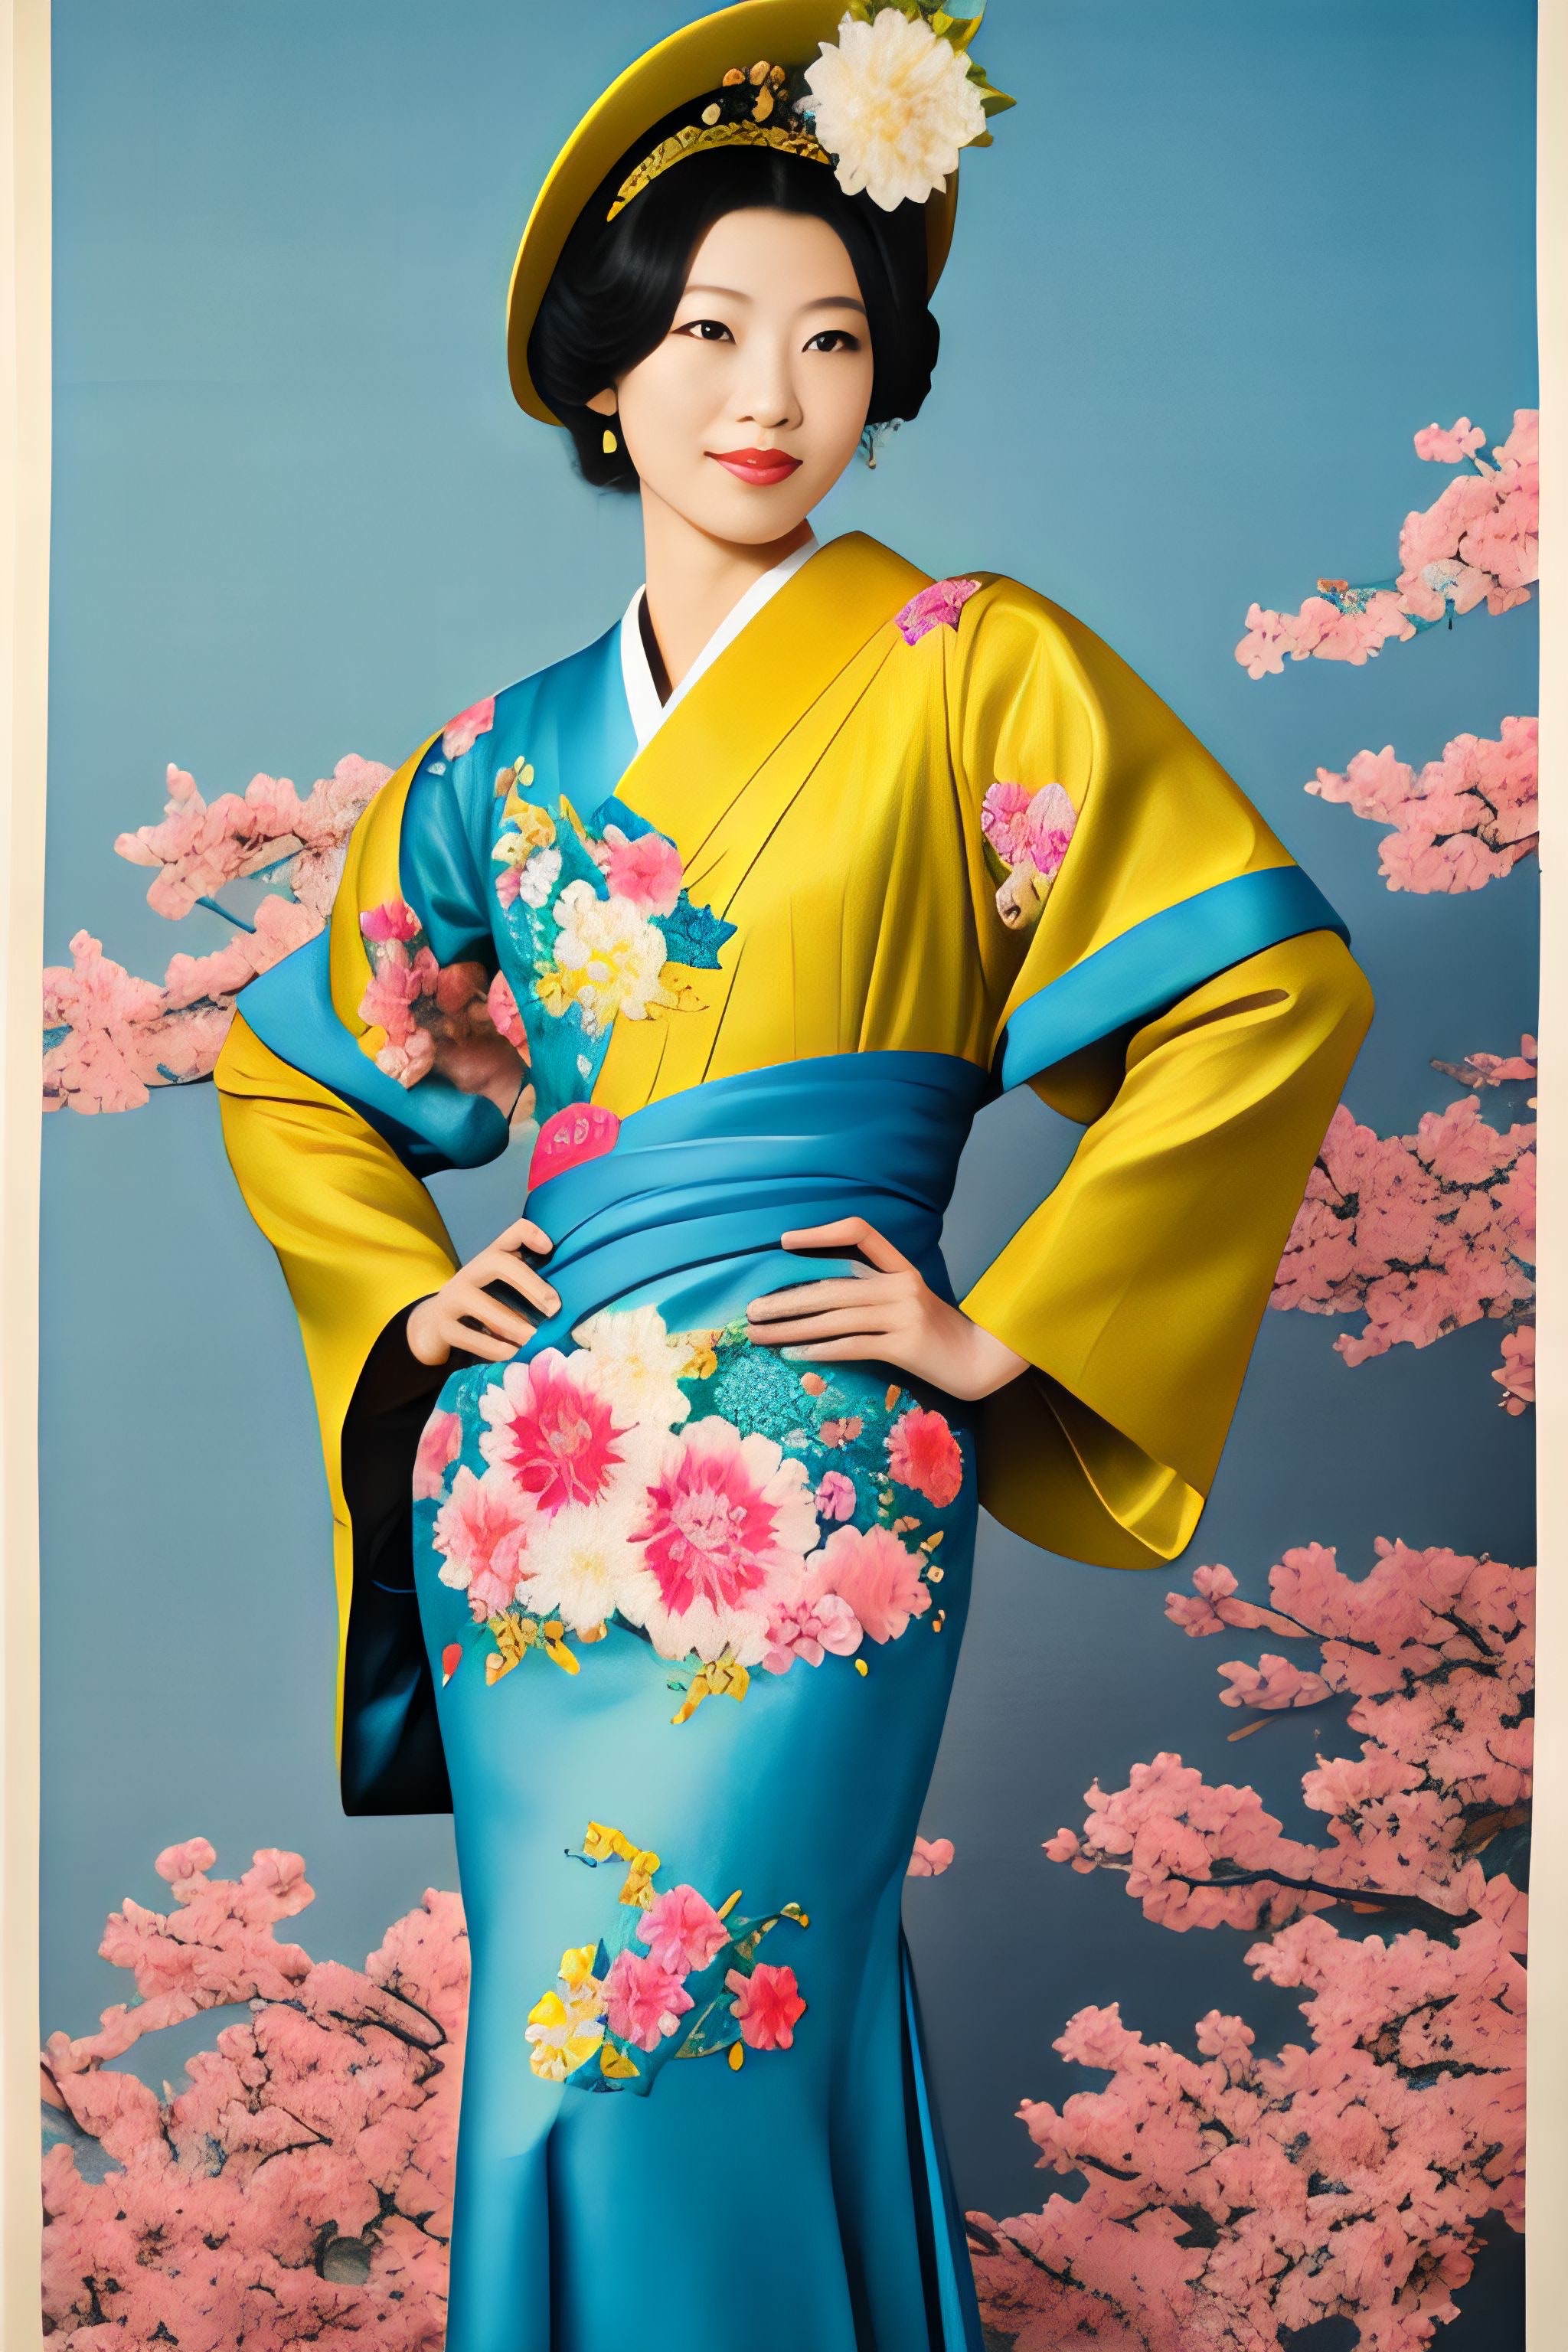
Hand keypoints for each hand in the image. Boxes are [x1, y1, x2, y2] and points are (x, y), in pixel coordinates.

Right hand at [406, 1214, 558, 1367]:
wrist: (433, 1325)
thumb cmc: (480, 1305)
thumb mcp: (501, 1290)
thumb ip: (526, 1288)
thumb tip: (559, 1306)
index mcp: (489, 1259)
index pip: (512, 1233)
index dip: (531, 1234)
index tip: (549, 1249)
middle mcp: (470, 1272)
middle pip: (498, 1263)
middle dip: (530, 1284)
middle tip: (553, 1308)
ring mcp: (452, 1298)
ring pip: (481, 1305)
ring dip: (513, 1324)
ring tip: (533, 1338)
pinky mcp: (442, 1327)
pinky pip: (469, 1337)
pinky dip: (493, 1347)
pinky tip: (511, 1353)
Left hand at [744, 1217, 1028, 1401]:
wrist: (980, 1360)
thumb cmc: (937, 1335)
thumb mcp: (910, 1302)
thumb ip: (874, 1293)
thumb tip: (819, 1298)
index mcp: (901, 1268)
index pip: (860, 1232)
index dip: (821, 1233)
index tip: (784, 1242)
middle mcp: (901, 1284)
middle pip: (832, 1285)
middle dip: (786, 1298)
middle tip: (751, 1309)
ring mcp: (904, 1313)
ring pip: (834, 1317)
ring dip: (791, 1328)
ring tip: (761, 1334)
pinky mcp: (905, 1344)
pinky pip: (852, 1345)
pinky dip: (819, 1350)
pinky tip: (793, 1354)